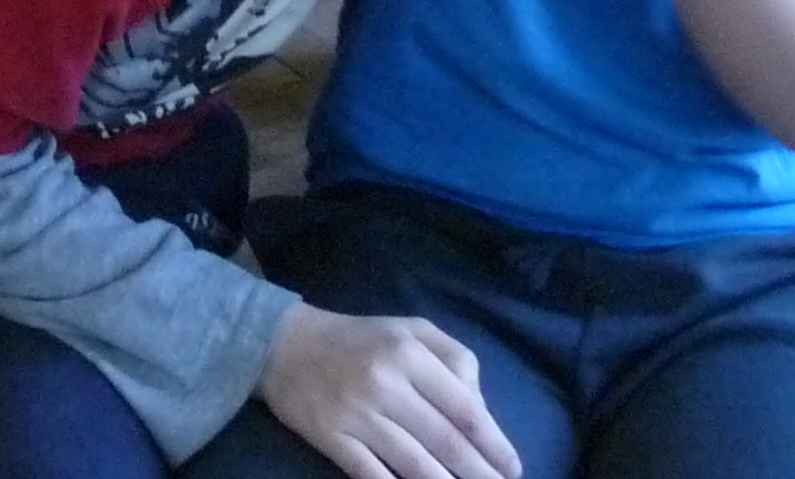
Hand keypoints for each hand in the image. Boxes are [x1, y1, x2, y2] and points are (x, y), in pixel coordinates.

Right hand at [257, 305, 516, 478]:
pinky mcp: (330, 437)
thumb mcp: (411, 330)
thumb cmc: (359, 340)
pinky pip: (373, 475)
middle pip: (447, 442)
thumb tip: (481, 410)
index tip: (514, 469)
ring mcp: (355, 413)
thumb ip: (455, 359)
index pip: (465, 409)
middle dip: (481, 475)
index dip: (496, 445)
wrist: (281, 343)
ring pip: (415, 465)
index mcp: (408, 352)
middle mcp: (384, 382)